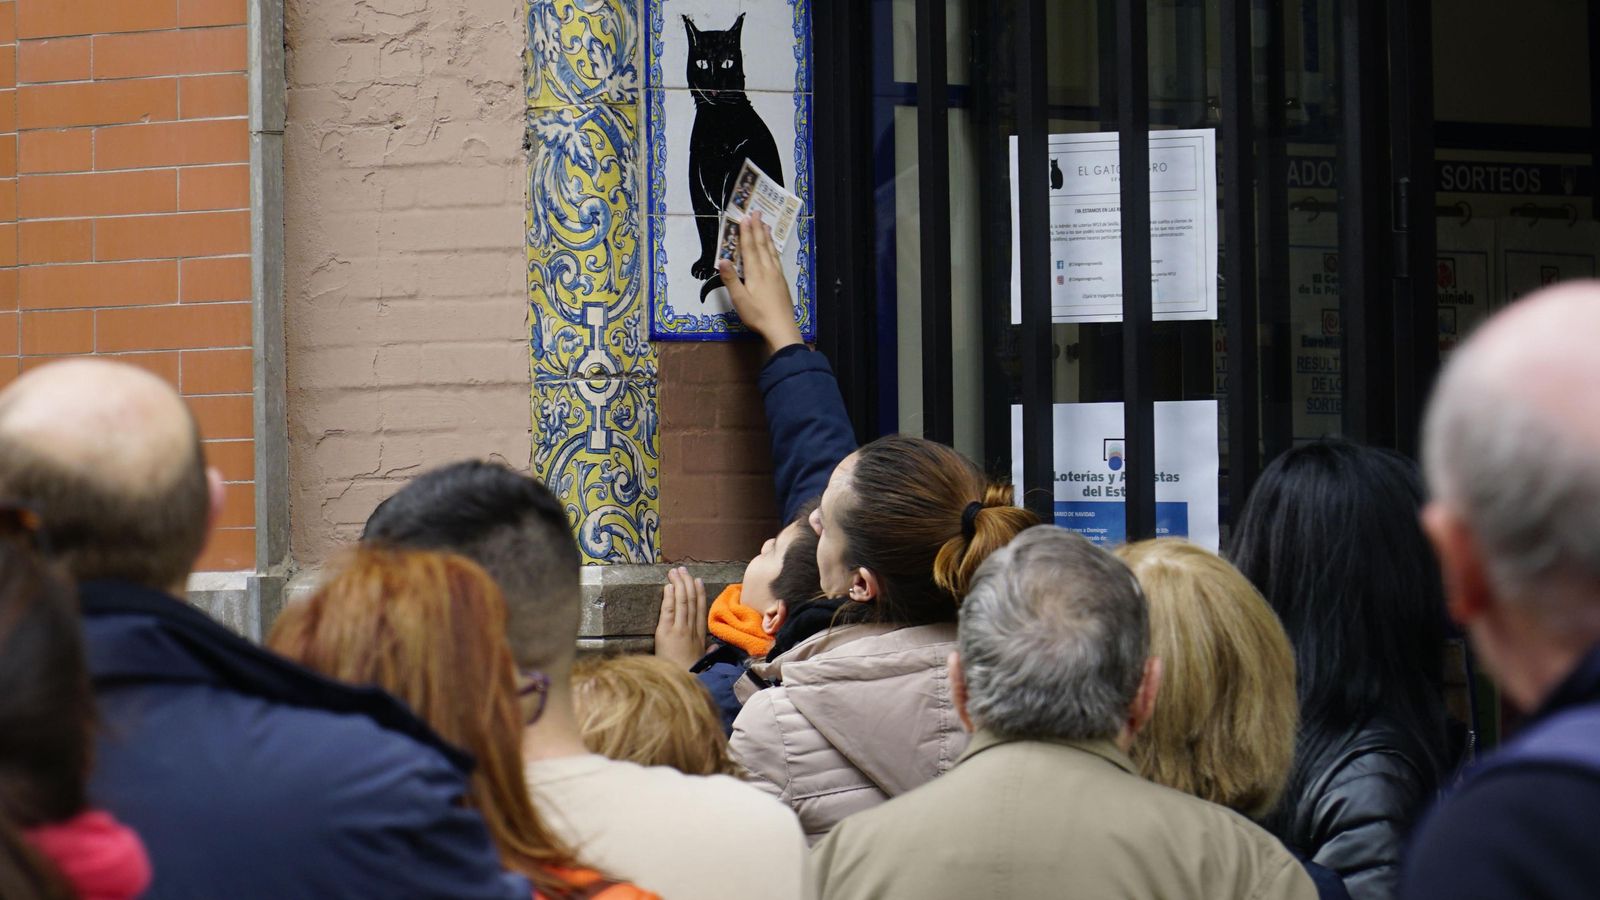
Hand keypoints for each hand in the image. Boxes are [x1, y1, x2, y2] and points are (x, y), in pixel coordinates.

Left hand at [654, 566, 708, 668]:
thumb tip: (714, 648)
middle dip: (687, 583)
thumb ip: (708, 653)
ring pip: (682, 602)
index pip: (700, 610)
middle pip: (692, 602)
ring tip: (675, 572)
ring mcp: (680, 630)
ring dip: (679, 585)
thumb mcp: (701, 664)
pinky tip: (669, 586)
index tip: (697, 581)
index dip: (699, 593)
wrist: (682, 684)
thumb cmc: (689, 676)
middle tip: (683, 570)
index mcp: (700, 637)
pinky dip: (670, 597)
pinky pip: (669, 611)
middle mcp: (691, 630)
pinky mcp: (666, 633)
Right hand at [717, 210, 803, 356]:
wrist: (781, 327)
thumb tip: (722, 260)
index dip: (746, 232)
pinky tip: (773, 249)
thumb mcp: (739, 299)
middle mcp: (767, 269)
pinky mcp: (782, 281)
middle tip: (756, 212)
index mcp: (755, 272)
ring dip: (767, 236)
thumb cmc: (757, 315)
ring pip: (771, 250)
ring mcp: (777, 275)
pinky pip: (777, 259)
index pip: (749, 248)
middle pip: (761, 245)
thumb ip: (730, 279)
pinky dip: (773, 249)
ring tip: (765, 225)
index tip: (745, 217)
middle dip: (758, 228)